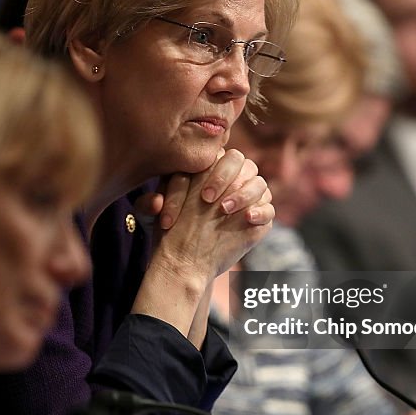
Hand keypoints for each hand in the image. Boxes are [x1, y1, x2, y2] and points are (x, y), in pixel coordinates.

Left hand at [151, 154, 273, 282]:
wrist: (185, 259)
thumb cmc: (170, 231)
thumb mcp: (152, 218)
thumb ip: (147, 206)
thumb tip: (155, 201)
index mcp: (208, 169)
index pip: (216, 155)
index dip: (207, 171)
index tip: (196, 194)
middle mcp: (231, 179)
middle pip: (240, 162)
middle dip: (224, 177)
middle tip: (207, 200)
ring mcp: (247, 198)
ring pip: (259, 182)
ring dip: (244, 193)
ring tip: (224, 210)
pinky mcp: (258, 218)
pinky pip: (268, 208)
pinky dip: (261, 211)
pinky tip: (247, 218)